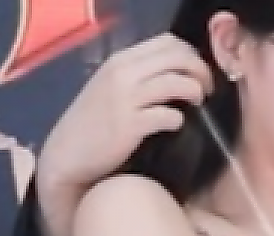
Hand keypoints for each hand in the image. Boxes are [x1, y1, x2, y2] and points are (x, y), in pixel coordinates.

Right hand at [36, 33, 214, 197]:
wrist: (67, 155)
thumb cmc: (93, 123)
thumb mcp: (110, 88)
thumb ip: (137, 75)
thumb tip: (176, 72)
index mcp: (120, 61)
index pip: (168, 41)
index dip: (191, 54)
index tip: (197, 72)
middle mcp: (122, 73)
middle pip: (178, 57)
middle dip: (201, 71)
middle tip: (206, 89)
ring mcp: (125, 99)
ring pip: (177, 82)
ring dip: (195, 91)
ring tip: (197, 103)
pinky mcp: (130, 126)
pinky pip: (168, 115)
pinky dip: (178, 119)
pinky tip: (175, 125)